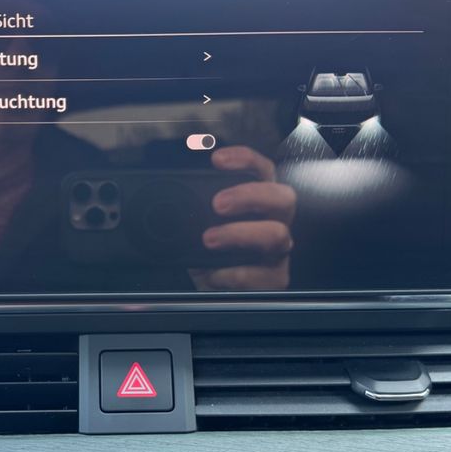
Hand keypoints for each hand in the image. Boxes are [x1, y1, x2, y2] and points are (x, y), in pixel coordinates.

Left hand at [191, 146, 295, 290]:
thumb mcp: (195, 226)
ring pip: (277, 235)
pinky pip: (261, 274)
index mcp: (257, 203)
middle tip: (217, 203)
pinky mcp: (273, 279)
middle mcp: (274, 222)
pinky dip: (232, 273)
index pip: (263, 171)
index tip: (217, 160)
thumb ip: (190, 209)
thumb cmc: (205, 253)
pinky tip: (212, 274)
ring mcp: (277, 251)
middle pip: (283, 197)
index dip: (246, 160)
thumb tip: (167, 194)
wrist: (205, 291)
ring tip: (208, 239)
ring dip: (239, 233)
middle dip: (250, 195)